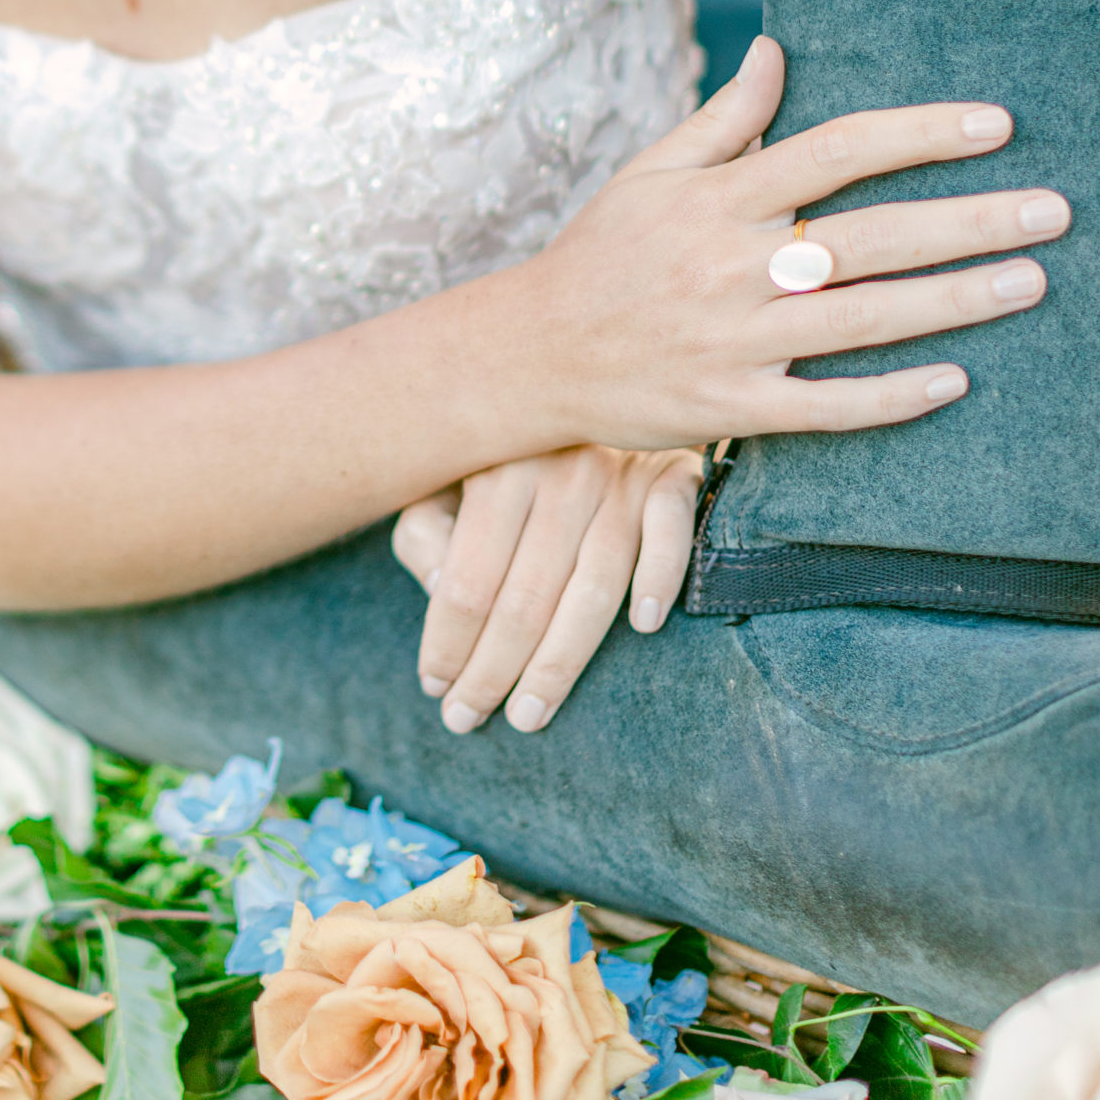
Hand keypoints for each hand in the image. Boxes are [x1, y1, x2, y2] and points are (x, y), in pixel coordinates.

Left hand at [392, 447, 701, 735]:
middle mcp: (558, 471)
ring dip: (563, 660)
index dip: (448, 643)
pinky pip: (670, 533)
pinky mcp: (671, 475)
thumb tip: (446, 592)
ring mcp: (619, 474)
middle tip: (469, 721)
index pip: (468, 580)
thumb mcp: (448, 477)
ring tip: (530, 714)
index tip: (435, 688)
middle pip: (525, 597)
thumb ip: (428, 532)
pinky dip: (660, 577)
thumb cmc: (508, 449)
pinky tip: (643, 627)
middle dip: (493, 671)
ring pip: (593, 585)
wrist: (594, 378)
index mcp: (495, 468)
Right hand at [485, 37, 1070, 453]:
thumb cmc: (600, 255)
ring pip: (862, 318)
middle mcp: (732, 263)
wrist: (531, 353)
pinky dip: (890, 396)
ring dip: (953, 300)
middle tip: (1053, 211)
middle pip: (871, 235)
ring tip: (1029, 282)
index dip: (919, 134)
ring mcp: (734, 339)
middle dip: (969, 221)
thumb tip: (778, 50)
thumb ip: (724, 116)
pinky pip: (824, 405)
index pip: (836, 151)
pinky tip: (954, 382)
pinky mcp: (730, 405)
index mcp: (719, 198)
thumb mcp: (649, 172)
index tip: (995, 124)